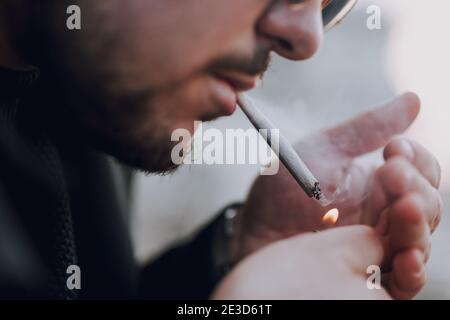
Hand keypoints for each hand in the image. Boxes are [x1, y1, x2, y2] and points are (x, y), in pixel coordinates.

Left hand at [235, 92, 441, 298]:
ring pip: (418, 241)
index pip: (421, 171)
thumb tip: (415, 97)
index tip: (392, 148)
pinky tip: (407, 258)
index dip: (416, 158)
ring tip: (404, 208)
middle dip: (416, 187)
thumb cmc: (284, 188)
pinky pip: (402, 282)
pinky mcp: (365, 277)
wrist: (253, 227)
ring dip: (417, 224)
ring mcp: (377, 248)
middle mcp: (384, 217)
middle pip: (427, 205)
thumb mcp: (324, 152)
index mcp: (379, 184)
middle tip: (392, 173)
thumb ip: (367, 129)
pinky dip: (412, 271)